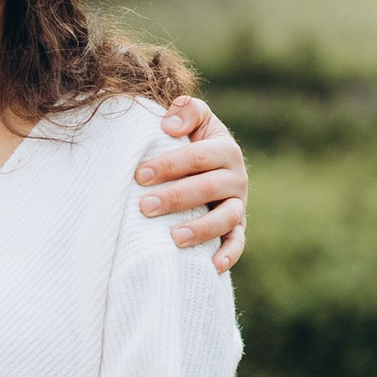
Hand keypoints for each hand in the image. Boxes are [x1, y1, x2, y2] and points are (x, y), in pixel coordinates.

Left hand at [135, 94, 247, 272]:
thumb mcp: (193, 121)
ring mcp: (238, 204)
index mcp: (224, 149)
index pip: (198, 156)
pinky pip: (238, 243)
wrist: (207, 166)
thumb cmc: (190, 142)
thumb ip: (186, 110)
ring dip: (200, 229)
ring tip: (173, 238)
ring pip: (226, 218)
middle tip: (144, 206)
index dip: (169, 165)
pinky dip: (229, 254)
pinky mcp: (237, 228)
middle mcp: (236, 177)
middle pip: (208, 188)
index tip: (139, 175)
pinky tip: (213, 266)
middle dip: (175, 197)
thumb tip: (169, 124)